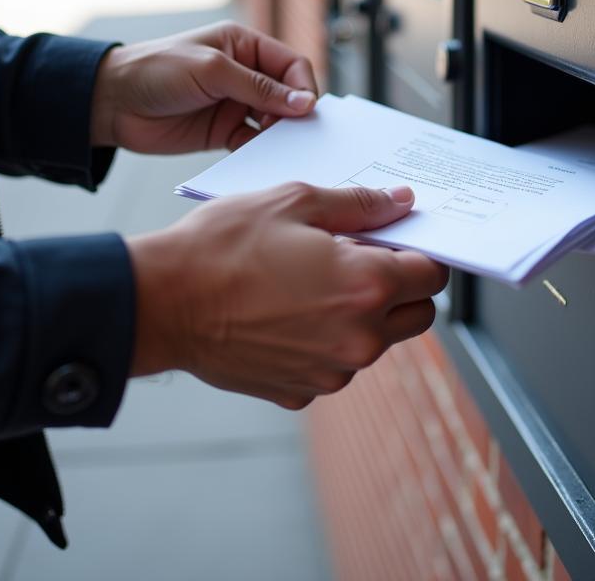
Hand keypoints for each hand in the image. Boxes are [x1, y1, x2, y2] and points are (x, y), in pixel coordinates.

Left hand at [90, 21, 317, 152]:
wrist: (111, 102)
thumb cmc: (157, 70)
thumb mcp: (212, 71)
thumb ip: (259, 88)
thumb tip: (304, 103)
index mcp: (245, 46)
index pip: (291, 65)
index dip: (303, 87)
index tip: (307, 111)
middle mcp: (245, 74)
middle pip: (288, 95)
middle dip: (296, 114)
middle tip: (298, 135)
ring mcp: (235, 104)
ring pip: (274, 121)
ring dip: (281, 135)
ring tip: (283, 150)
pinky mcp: (224, 132)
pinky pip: (253, 143)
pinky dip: (261, 152)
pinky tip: (263, 162)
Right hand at [126, 183, 448, 408]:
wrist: (162, 302)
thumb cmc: (222, 246)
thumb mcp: (294, 202)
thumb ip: (359, 205)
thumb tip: (400, 203)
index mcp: (366, 287)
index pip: (432, 275)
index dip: (418, 252)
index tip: (394, 243)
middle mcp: (359, 339)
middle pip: (417, 315)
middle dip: (399, 287)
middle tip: (357, 260)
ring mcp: (331, 372)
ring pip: (375, 342)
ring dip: (361, 315)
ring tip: (309, 283)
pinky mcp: (300, 392)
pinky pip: (333, 364)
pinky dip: (324, 342)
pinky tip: (286, 313)